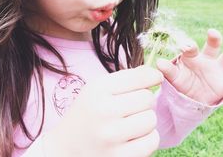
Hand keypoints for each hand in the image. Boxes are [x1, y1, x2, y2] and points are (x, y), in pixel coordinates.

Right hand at [44, 66, 163, 156]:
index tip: (155, 78)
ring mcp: (111, 136)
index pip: (139, 77)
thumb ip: (125, 79)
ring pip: (151, 119)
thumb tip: (156, 74)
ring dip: (146, 121)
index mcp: (97, 89)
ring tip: (131, 123)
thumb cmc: (87, 113)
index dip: (152, 76)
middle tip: (131, 107)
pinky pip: (151, 141)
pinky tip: (133, 138)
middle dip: (144, 102)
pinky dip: (147, 139)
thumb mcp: (97, 90)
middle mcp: (103, 110)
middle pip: (147, 98)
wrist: (65, 147)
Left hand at [157, 29, 222, 104]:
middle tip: (212, 32)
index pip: (191, 48)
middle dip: (213, 38)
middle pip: (212, 46)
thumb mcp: (173, 77)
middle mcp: (206, 60)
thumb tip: (158, 62)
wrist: (190, 99)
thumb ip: (168, 70)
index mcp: (191, 56)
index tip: (185, 47)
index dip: (188, 47)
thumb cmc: (181, 82)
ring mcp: (217, 70)